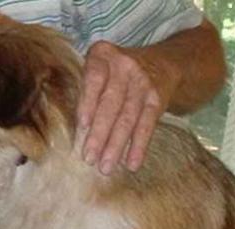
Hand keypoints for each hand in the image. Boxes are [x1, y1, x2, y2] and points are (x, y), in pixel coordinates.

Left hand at [76, 41, 165, 174]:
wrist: (160, 63)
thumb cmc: (115, 74)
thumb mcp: (99, 69)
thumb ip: (85, 92)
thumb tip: (74, 132)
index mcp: (102, 55)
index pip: (94, 79)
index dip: (88, 102)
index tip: (82, 125)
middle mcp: (124, 66)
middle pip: (111, 104)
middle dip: (100, 133)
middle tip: (90, 158)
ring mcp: (143, 83)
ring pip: (128, 118)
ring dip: (116, 145)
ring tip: (106, 167)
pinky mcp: (157, 100)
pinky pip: (147, 126)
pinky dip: (138, 147)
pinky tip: (131, 163)